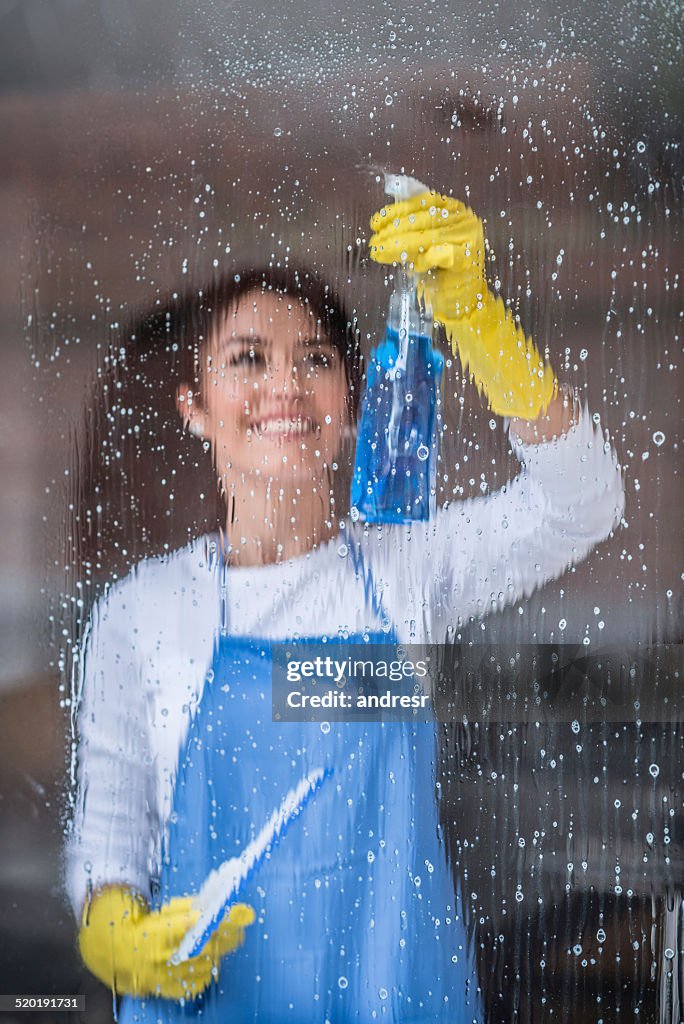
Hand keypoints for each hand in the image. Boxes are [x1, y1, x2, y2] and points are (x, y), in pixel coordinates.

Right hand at [78, 885, 254, 1000]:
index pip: (199, 924)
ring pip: (207, 965)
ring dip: (219, 950)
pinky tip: (204, 960)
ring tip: (218, 939)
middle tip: (240, 923)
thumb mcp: (168, 911)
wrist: (118, 955)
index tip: (245, 912)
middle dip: (229, 934)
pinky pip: (199, 982)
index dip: (224, 919)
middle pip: (208, 946)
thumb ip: (195, 906)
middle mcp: (162, 956)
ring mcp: (165, 977)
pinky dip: (206, 970)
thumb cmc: (148, 926)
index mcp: (161, 931)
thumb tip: (224, 900)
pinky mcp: (168, 990)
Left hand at [368, 191, 556, 419]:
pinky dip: (423, 260)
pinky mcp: (469, 258)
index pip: (423, 202)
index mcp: (455, 211)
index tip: (375, 222)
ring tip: (379, 252)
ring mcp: (470, 237)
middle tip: (374, 242)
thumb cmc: (440, 277)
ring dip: (400, 245)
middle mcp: (465, 220)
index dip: (397, 211)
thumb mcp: (421, 249)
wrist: (463, 306)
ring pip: (428, 236)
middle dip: (394, 231)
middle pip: (423, 219)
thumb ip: (409, 233)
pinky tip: (412, 268)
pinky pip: (440, 254)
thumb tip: (383, 225)